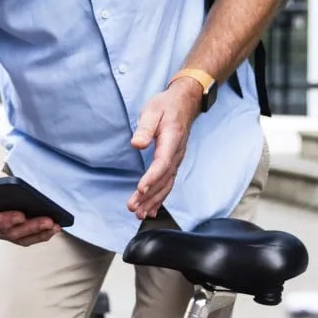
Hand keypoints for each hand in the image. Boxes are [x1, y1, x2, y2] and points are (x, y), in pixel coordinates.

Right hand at [0, 170, 60, 246]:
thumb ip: (4, 186)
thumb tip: (25, 192)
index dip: (6, 220)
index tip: (21, 216)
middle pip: (12, 232)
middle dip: (32, 227)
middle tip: (48, 221)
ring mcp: (3, 234)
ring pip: (22, 239)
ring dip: (41, 234)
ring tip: (55, 226)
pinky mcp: (14, 235)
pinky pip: (28, 238)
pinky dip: (42, 234)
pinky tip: (54, 228)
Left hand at [127, 79, 202, 219]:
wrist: (184, 103)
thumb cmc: (166, 106)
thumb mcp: (152, 111)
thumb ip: (145, 127)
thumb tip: (136, 143)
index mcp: (171, 140)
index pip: (162, 163)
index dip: (151, 178)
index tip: (140, 190)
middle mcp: (176, 154)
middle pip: (163, 180)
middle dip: (149, 196)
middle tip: (133, 208)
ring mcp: (176, 160)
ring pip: (166, 185)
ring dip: (153, 201)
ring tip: (139, 214)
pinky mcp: (173, 163)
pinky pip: (168, 184)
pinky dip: (159, 198)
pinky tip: (151, 209)